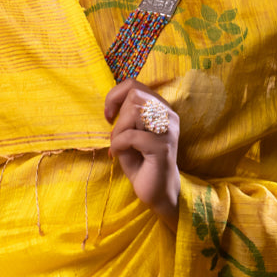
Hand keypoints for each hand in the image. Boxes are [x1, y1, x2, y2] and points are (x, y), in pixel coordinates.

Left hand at [105, 79, 179, 229]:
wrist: (156, 191)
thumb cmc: (140, 162)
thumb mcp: (128, 134)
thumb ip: (124, 116)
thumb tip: (112, 105)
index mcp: (160, 108)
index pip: (134, 85)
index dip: (114, 96)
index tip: (109, 116)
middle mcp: (168, 115)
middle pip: (134, 96)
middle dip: (118, 118)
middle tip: (116, 138)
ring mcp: (168, 130)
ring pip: (134, 111)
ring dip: (118, 131)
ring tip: (119, 146)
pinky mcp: (163, 147)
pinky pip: (132, 135)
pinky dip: (118, 144)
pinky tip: (118, 155)